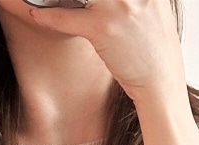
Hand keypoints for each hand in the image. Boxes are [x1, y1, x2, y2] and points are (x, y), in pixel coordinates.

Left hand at [24, 0, 186, 105]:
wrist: (160, 83)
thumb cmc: (154, 52)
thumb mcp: (154, 10)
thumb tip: (110, 0)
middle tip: (71, 1)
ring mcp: (117, 6)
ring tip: (50, 0)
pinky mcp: (103, 28)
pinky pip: (66, 17)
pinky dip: (48, 16)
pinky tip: (37, 13)